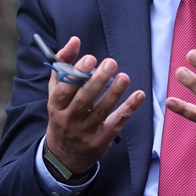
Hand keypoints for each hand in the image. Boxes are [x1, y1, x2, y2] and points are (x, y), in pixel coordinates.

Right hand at [44, 36, 145, 179]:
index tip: (90, 58)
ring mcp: (86, 132)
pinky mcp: (102, 140)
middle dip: (98, 80)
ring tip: (124, 77)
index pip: (65, 89)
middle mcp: (69, 120)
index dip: (77, 73)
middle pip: (84, 99)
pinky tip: (139, 95)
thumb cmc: (62, 114)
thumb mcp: (56, 92)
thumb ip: (63, 65)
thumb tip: (74, 40)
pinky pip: (117, 122)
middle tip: (110, 62)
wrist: (64, 155)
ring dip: (114, 93)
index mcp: (56, 106)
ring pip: (102, 111)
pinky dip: (129, 108)